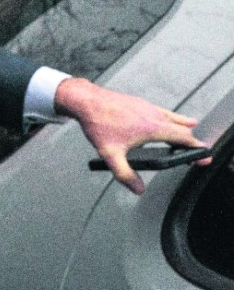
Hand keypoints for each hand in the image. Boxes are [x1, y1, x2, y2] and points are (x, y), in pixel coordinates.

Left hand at [55, 77, 209, 193]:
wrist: (86, 100)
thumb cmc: (98, 124)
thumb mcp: (110, 154)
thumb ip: (125, 174)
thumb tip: (138, 189)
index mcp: (153, 127)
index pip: (183, 137)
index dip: (196, 148)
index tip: (203, 156)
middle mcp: (153, 114)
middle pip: (180, 127)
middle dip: (190, 139)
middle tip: (196, 150)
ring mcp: (146, 106)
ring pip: (171, 116)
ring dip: (181, 125)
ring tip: (189, 128)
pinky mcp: (138, 102)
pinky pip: (160, 111)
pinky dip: (168, 117)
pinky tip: (163, 120)